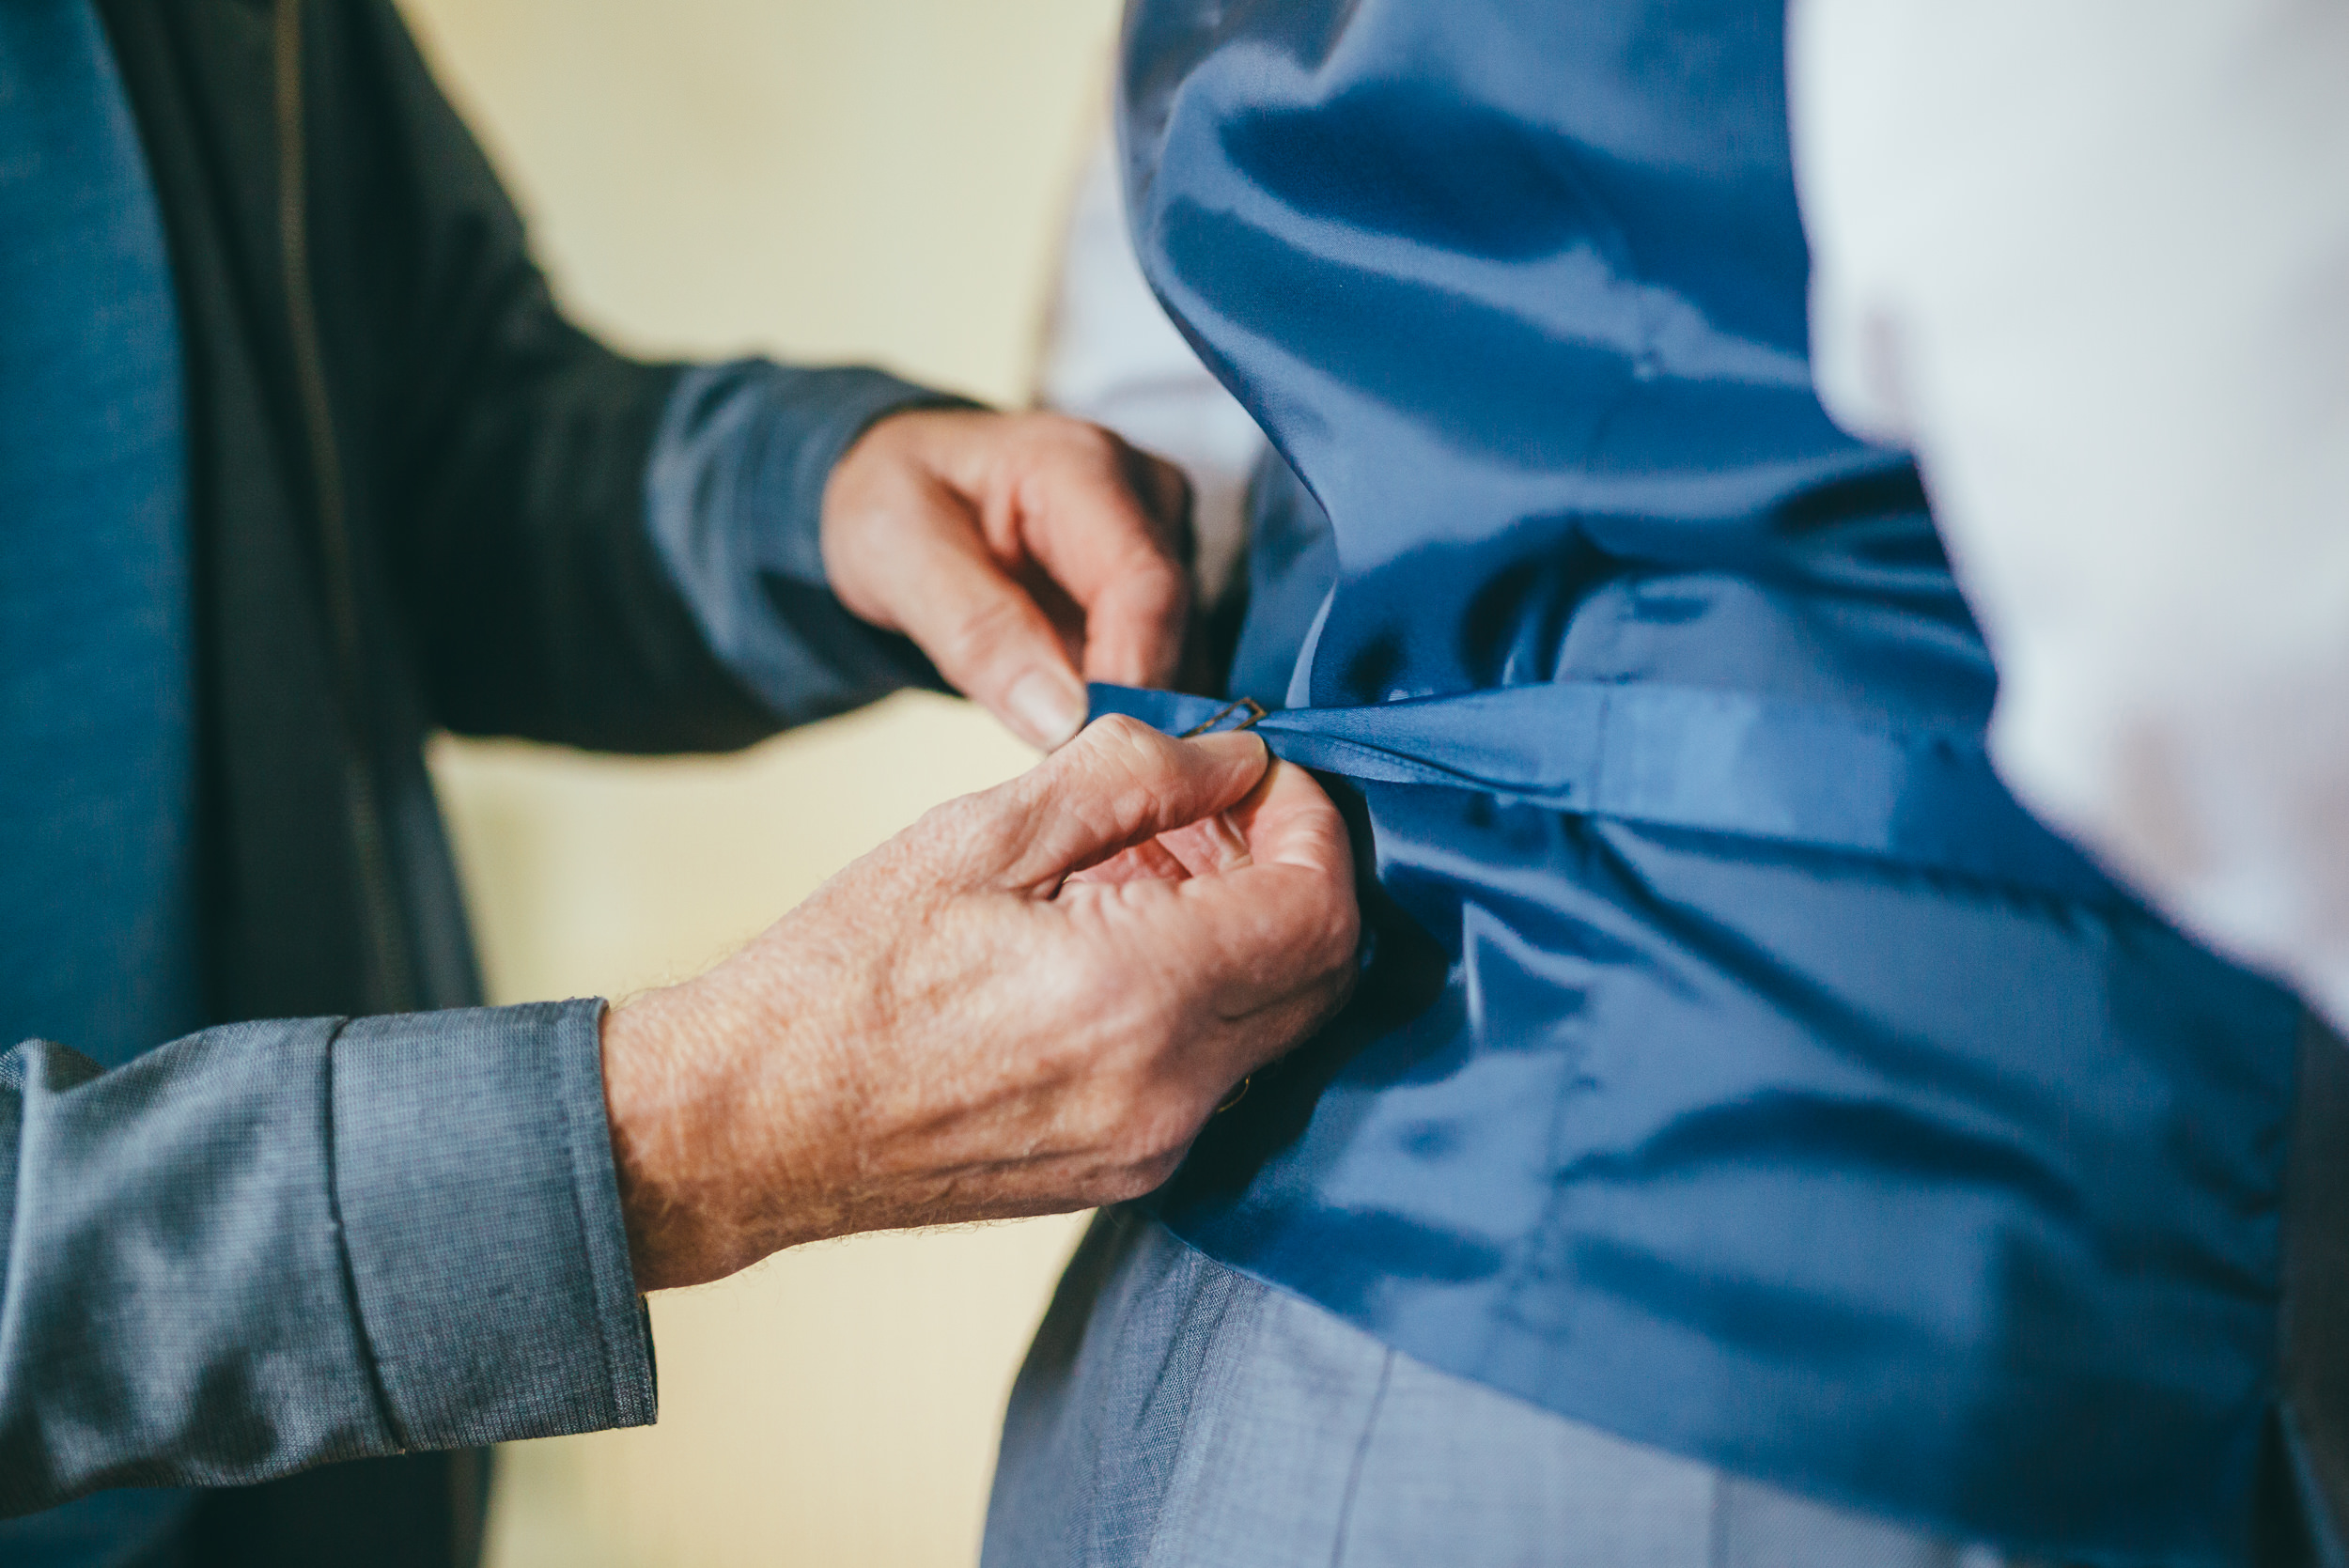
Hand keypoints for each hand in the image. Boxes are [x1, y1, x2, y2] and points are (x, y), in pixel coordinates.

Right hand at [601, 717, 1357, 1290]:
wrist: (754, 1125)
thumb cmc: (844, 976)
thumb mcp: (981, 832)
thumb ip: (1131, 776)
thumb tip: (1236, 753)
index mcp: (1137, 996)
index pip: (1320, 910)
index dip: (1314, 825)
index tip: (1263, 776)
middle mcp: (1169, 1092)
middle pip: (1321, 975)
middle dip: (1291, 874)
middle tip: (1207, 813)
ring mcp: (1153, 1149)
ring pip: (1273, 1024)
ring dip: (1246, 934)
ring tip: (1144, 869)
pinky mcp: (1126, 1174)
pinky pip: (1218, 1073)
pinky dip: (1204, 995)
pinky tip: (1118, 943)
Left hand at [822, 409, 1192, 749]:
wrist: (904, 494)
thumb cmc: (893, 506)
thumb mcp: (896, 552)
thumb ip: (976, 630)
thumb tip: (1063, 720)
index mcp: (1082, 466)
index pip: (1145, 588)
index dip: (1128, 682)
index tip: (1079, 754)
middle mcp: (1145, 494)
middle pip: (1175, 627)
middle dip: (1128, 710)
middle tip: (1059, 774)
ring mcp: (1164, 538)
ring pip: (1183, 655)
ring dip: (1130, 714)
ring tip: (1054, 748)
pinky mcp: (1162, 585)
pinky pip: (1169, 663)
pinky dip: (1128, 708)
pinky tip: (1074, 727)